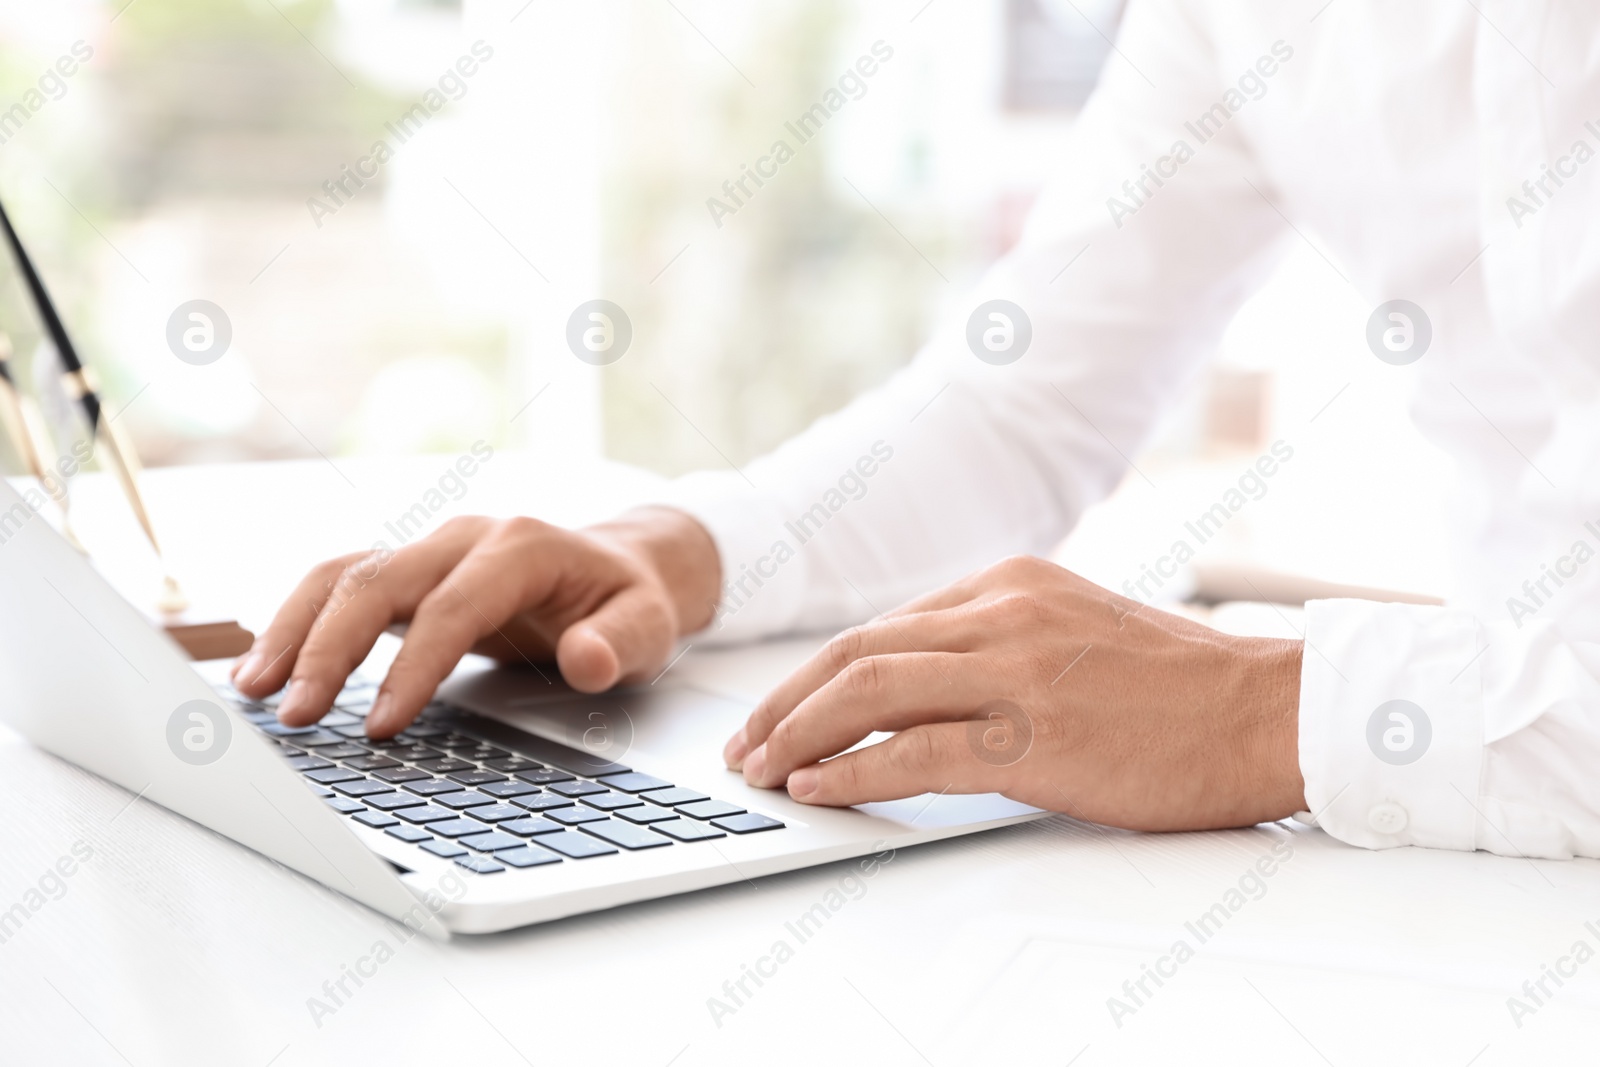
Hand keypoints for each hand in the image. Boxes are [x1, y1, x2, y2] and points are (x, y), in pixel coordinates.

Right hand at [231, 508, 719, 736]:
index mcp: (521, 547)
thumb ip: (622, 642)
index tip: (381, 726)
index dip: (415, 666)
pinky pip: (341, 586)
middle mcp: (464, 538)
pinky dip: (299, 621)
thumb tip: (588, 659)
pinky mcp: (409, 573)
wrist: (621, 565)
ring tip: (253, 690)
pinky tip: (269, 668)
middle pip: (378, 580)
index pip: (454, 606)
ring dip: (293, 628)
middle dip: (330, 648)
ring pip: (343, 574)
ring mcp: (430, 550)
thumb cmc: (630, 601)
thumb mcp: (650, 624)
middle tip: (296, 716)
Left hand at [724, 556, 1305, 830]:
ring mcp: (1019, 669)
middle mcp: (1004, 612)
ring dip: (799, 732)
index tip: (781, 712)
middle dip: (785, 702)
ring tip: (762, 769)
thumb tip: (918, 691)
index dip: (816, 676)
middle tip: (746, 744)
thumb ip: (999, 641)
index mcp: (1009, 582)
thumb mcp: (1074, 629)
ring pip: (871, 688)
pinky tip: (819, 786)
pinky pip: (918, 749)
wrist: (1267, 710)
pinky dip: (854, 768)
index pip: (884, 629)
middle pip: (858, 650)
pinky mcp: (1038, 733)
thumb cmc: (1179, 685)